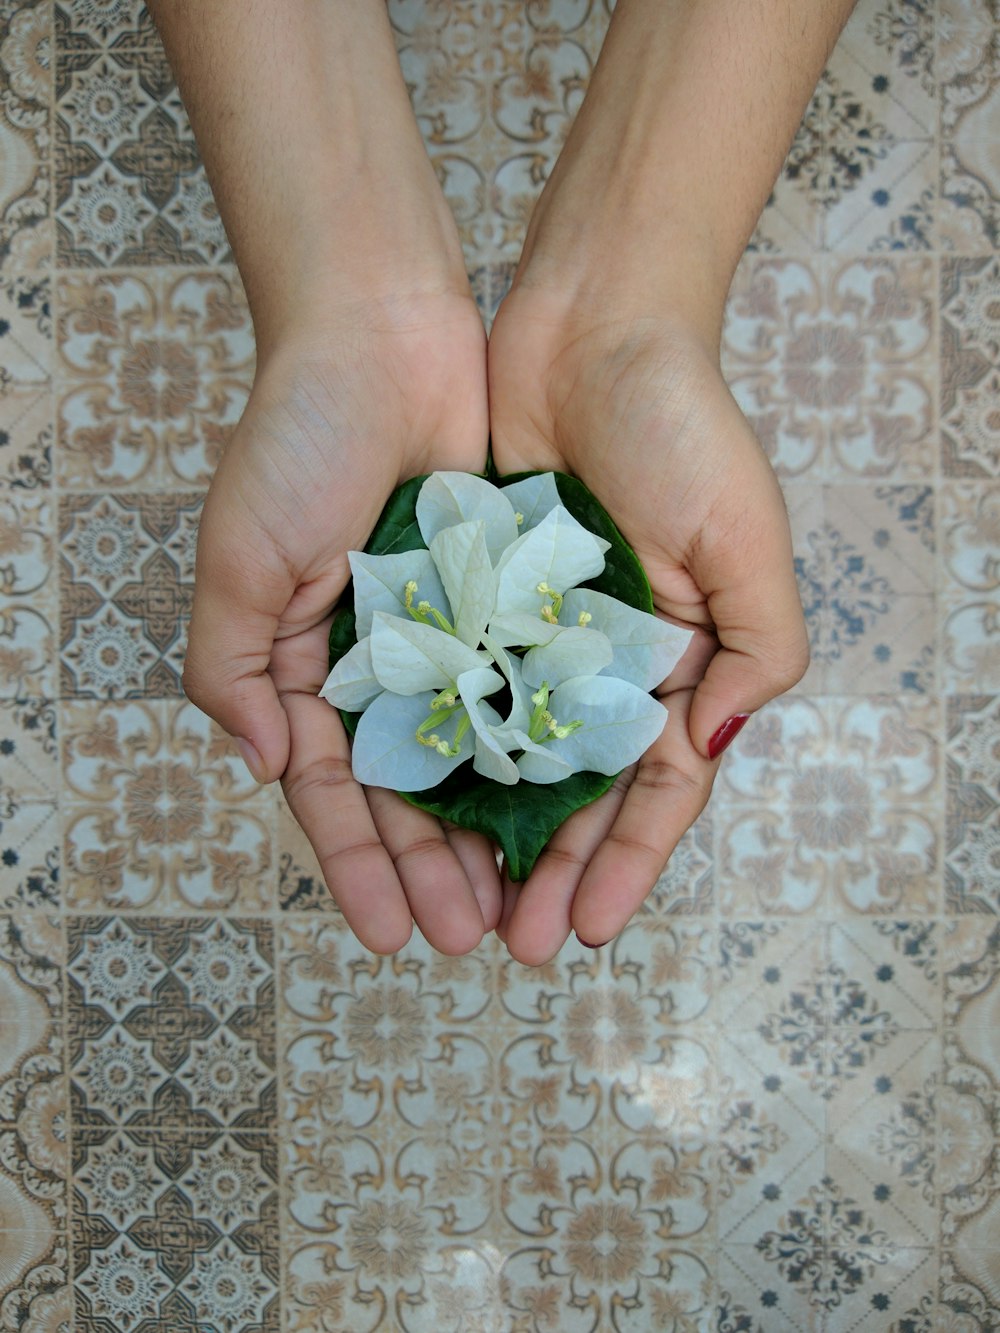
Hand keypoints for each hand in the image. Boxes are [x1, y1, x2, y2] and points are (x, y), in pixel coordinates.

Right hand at [184, 290, 502, 952]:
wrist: (384, 334)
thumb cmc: (297, 441)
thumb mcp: (240, 557)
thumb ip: (235, 668)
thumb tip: (265, 766)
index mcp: (309, 664)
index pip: (335, 791)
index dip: (358, 866)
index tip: (386, 936)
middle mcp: (382, 661)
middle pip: (409, 792)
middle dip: (432, 870)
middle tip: (469, 937)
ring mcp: (450, 634)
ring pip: (476, 755)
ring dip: (490, 832)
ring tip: (519, 903)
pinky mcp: (508, 599)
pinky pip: (527, 686)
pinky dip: (540, 748)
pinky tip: (563, 808)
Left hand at [488, 285, 809, 962]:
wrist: (591, 324)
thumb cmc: (683, 425)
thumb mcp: (745, 540)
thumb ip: (756, 649)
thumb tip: (710, 746)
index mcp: (679, 657)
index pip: (656, 786)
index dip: (625, 862)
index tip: (587, 930)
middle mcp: (607, 658)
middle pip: (577, 789)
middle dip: (551, 868)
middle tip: (513, 942)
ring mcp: (537, 633)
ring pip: (509, 754)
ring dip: (490, 829)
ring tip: (461, 900)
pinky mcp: (477, 597)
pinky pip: (456, 684)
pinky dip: (442, 745)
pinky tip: (417, 803)